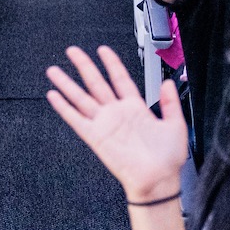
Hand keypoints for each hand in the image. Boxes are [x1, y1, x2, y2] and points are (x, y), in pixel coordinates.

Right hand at [45, 46, 189, 201]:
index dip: (111, 63)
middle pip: (96, 83)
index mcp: (136, 108)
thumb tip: (168, 82)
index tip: (103, 50)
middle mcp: (117, 114)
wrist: (158, 180)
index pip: (120, 79)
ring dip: (67, 84)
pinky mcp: (95, 137)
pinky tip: (54, 96)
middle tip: (72, 51)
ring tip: (54, 70)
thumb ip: (171, 102)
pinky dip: (64, 108)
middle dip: (83, 66)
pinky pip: (76, 119)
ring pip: (82, 98)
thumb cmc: (167, 159)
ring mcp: (105, 124)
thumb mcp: (176, 124)